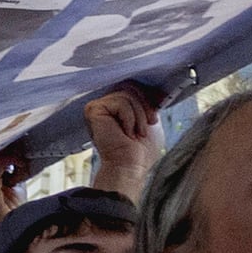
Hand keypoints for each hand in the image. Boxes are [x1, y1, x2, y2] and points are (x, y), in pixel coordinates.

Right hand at [84, 82, 163, 201]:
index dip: (148, 97)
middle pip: (131, 86)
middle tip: (144, 129)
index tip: (155, 114)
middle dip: (144, 108)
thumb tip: (157, 90)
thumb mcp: (149, 120)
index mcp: (118, 107)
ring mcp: (99, 106)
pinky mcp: (94, 109)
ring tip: (134, 133)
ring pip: (127, 93)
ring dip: (138, 116)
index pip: (134, 87)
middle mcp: (107, 105)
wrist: (130, 166)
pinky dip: (129, 118)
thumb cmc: (139, 152)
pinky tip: (124, 132)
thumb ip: (148, 103)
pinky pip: (120, 101)